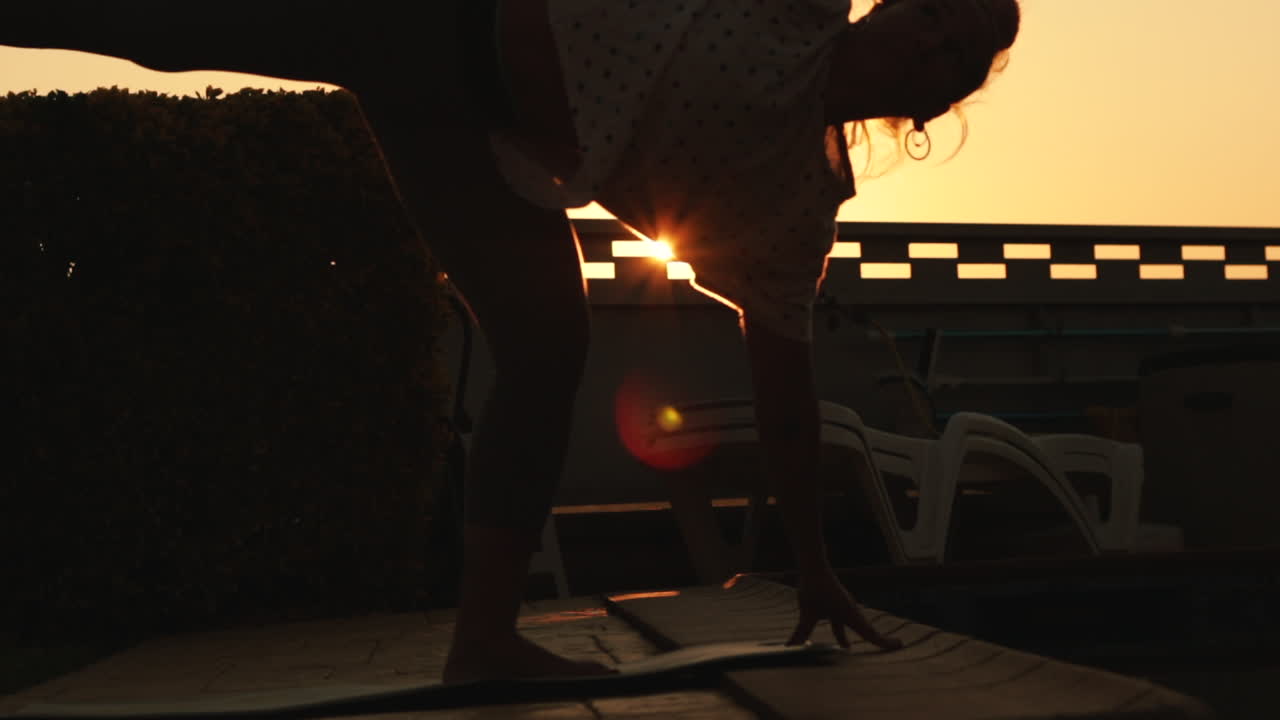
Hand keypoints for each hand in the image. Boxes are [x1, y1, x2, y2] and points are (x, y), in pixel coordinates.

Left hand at [786, 569, 903, 650]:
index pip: (871, 633)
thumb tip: (792, 647)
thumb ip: (802, 632)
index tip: (900, 645)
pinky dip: (842, 630)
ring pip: (853, 625)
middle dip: (876, 640)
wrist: (814, 565)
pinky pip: (843, 621)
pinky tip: (838, 636)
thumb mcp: (808, 613)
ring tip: (847, 647)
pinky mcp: (836, 603)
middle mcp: (851, 611)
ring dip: (855, 636)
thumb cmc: (814, 587)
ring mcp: (844, 606)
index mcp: (850, 615)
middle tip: (892, 646)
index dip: (885, 642)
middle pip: (866, 630)